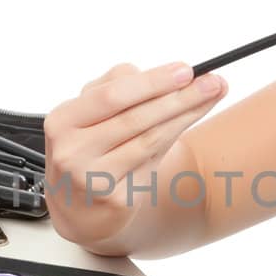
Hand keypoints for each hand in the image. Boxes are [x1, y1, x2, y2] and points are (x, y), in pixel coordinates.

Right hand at [41, 61, 226, 246]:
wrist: (78, 206)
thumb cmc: (88, 148)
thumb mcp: (87, 114)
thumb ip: (118, 87)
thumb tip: (166, 74)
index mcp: (62, 122)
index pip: (111, 96)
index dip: (152, 82)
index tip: (185, 70)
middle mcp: (73, 152)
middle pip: (135, 118)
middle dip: (179, 96)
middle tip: (212, 81)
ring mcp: (94, 180)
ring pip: (150, 140)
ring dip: (186, 115)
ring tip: (212, 95)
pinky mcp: (116, 201)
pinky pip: (154, 163)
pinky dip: (175, 138)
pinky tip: (189, 122)